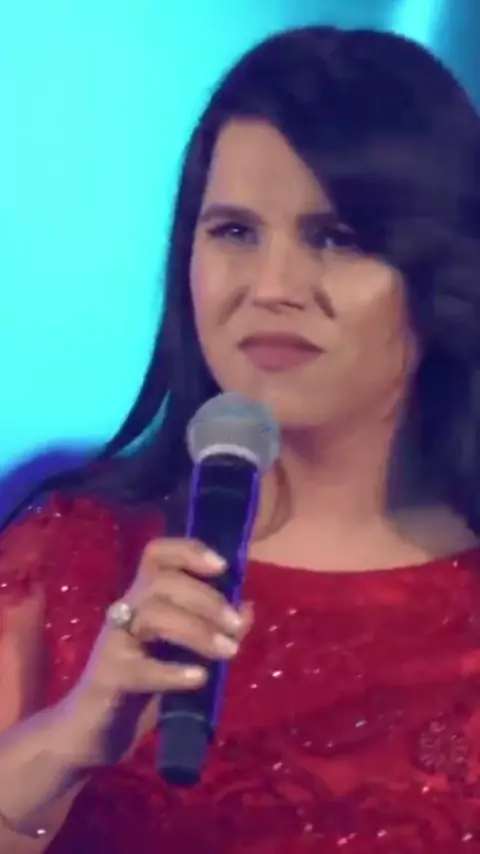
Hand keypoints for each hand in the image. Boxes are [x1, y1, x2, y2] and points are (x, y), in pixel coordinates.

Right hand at [56, 538, 251, 766]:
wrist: (96, 732)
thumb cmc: (144, 687)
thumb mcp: (184, 654)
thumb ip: (214, 630)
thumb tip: (246, 608)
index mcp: (144, 598)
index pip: (158, 554)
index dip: (188, 550)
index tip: (222, 565)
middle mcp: (127, 611)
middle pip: (162, 582)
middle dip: (206, 599)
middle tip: (235, 625)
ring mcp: (114, 642)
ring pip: (153, 615)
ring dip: (197, 630)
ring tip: (228, 651)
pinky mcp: (109, 677)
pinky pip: (141, 668)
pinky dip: (173, 671)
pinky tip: (199, 677)